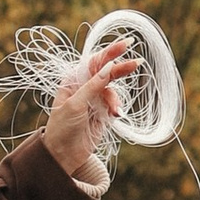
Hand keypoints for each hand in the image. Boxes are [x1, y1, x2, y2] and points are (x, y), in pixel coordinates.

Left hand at [42, 35, 131, 186]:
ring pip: (113, 91)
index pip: (94, 61)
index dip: (110, 52)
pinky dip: (117, 109)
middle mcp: (85, 87)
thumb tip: (108, 66)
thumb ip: (93, 86)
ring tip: (114, 112)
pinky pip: (115, 105)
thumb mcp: (75, 104)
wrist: (63, 155)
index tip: (127, 43)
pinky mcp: (103, 114)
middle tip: (138, 63)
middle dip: (122, 68)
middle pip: (107, 72)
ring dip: (115, 100)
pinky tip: (115, 116)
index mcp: (73, 80)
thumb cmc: (62, 128)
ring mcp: (95, 100)